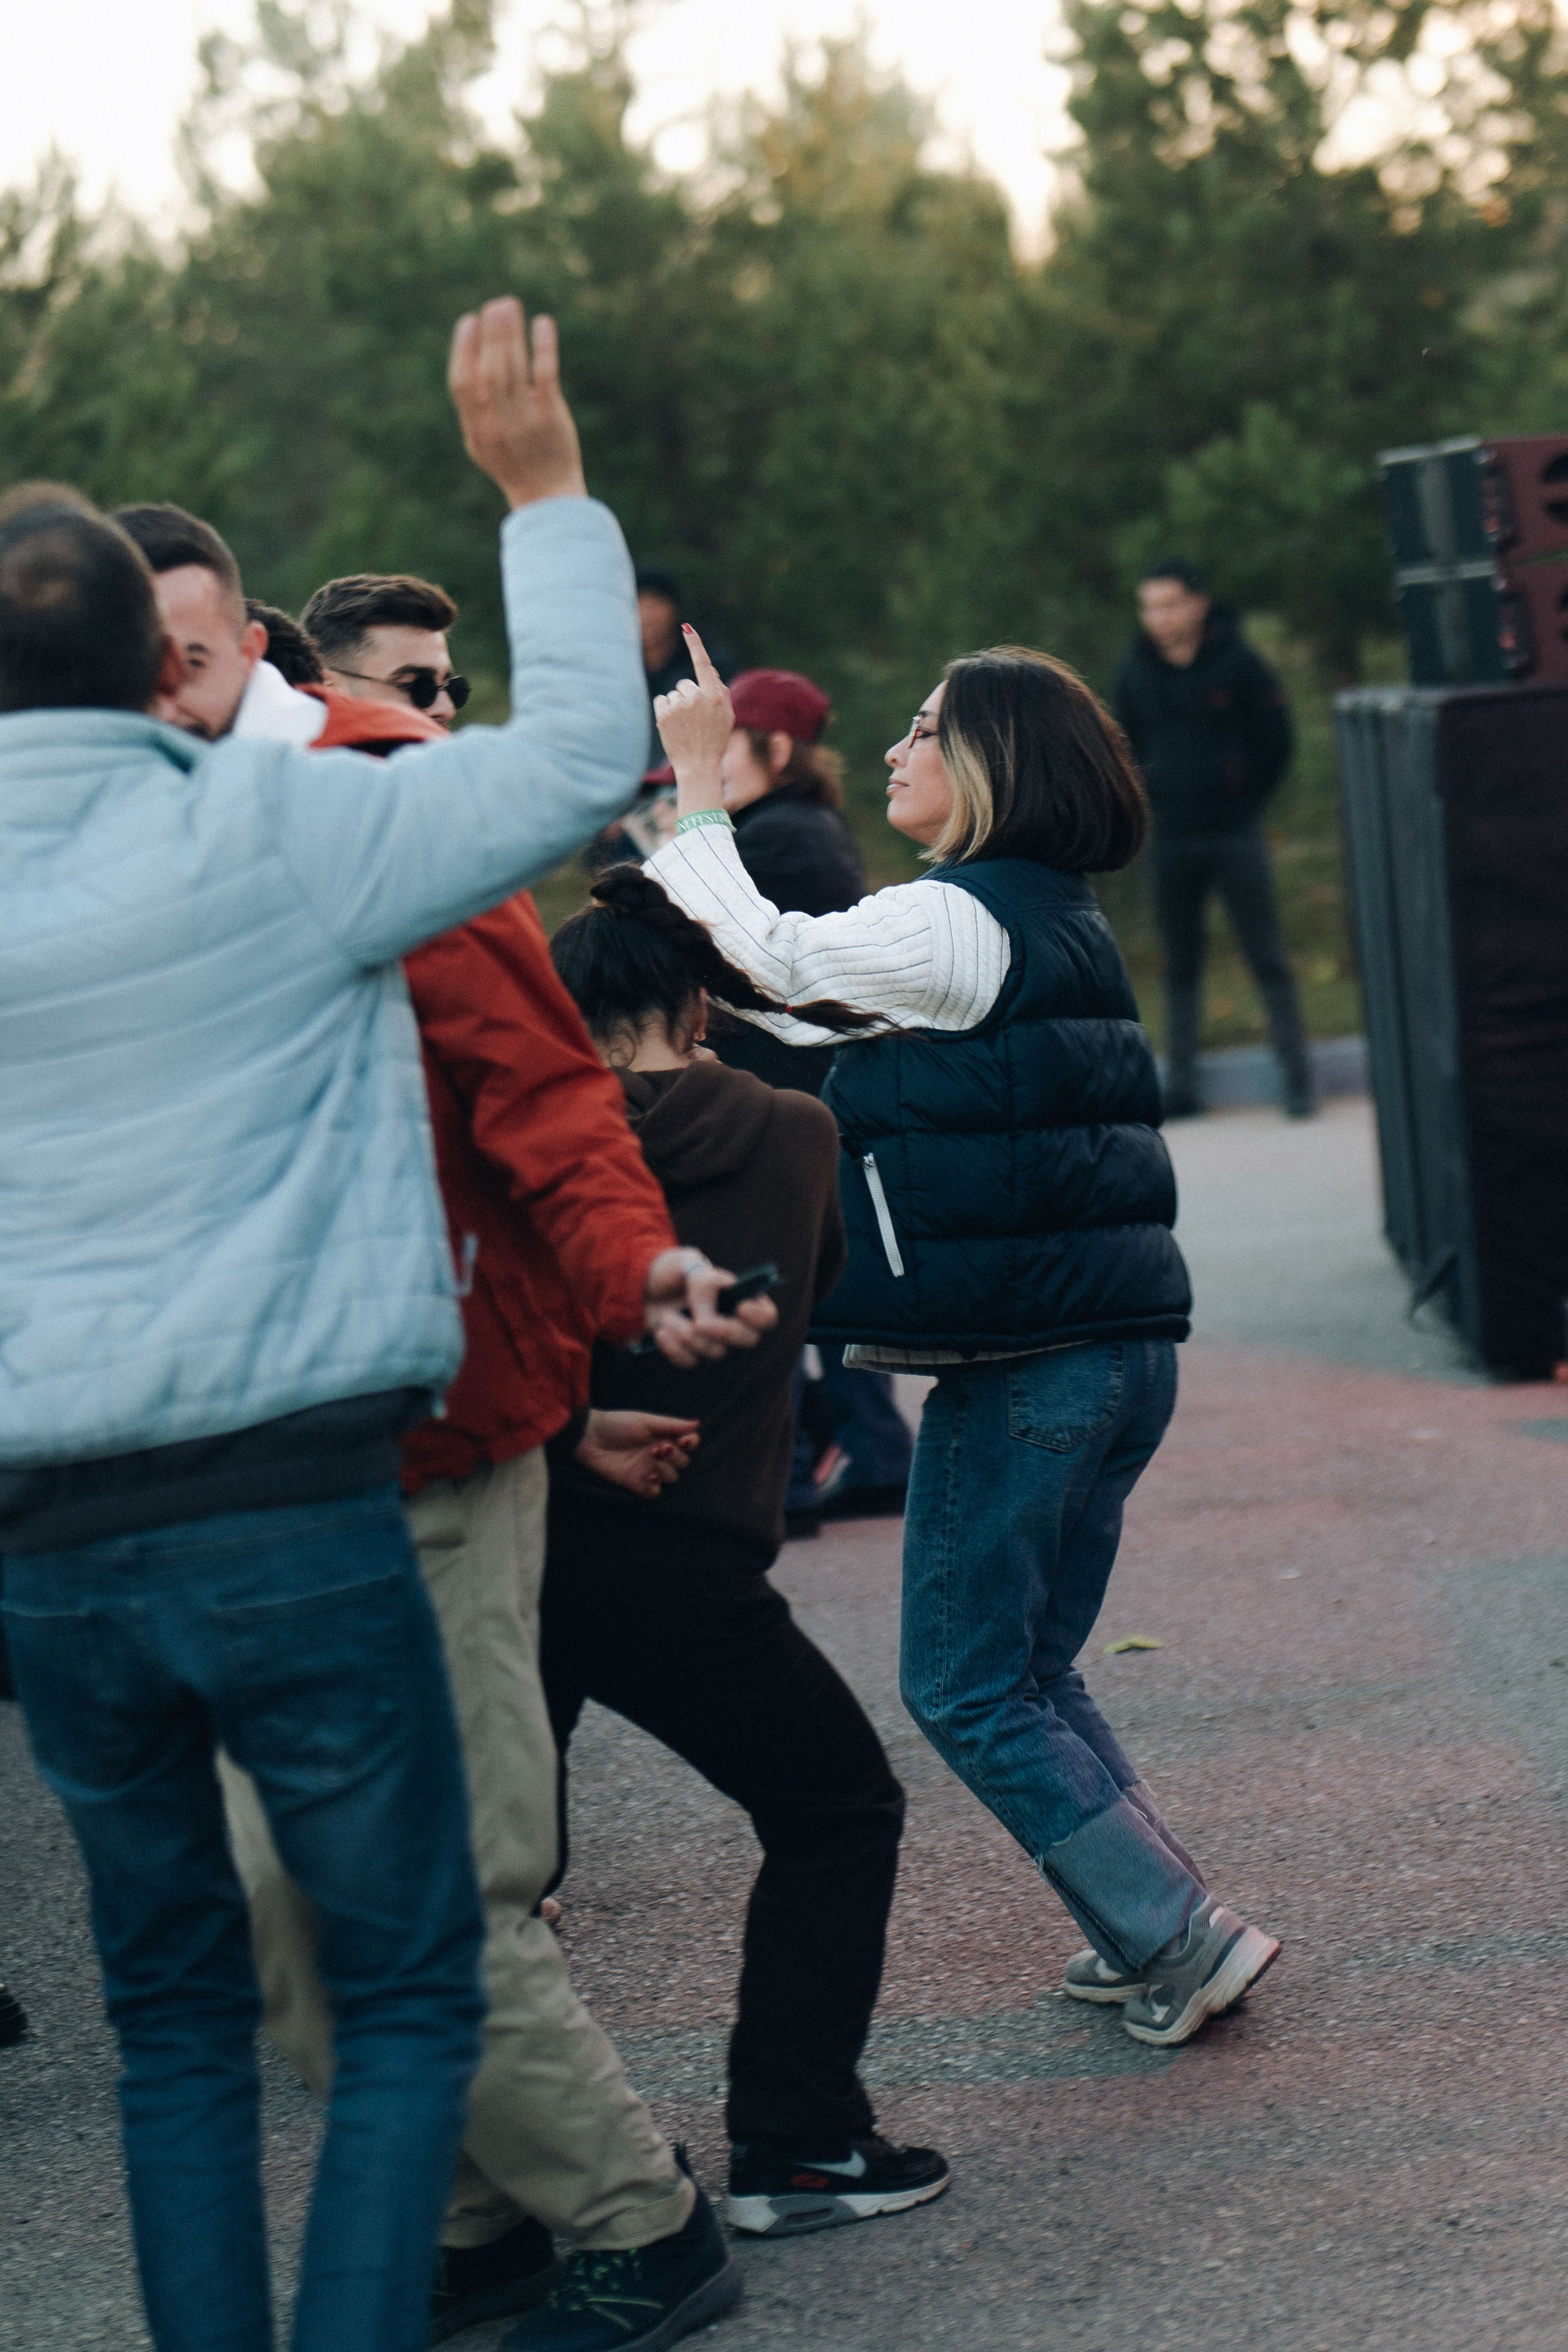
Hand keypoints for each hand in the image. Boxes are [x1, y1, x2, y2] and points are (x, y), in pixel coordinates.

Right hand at [447, 297, 586, 507]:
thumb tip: (468, 363)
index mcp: (476, 429)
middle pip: (489, 370)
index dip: (462, 349)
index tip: (470, 321)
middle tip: (496, 304)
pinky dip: (542, 346)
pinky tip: (542, 323)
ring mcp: (524, 420)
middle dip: (491, 334)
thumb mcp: (483, 443)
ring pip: (513, 369)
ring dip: (511, 334)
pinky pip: (544, 374)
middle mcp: (497, 424)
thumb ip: (473, 409)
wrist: (548, 498)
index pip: (461, 383)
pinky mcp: (550, 417)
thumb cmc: (514, 465)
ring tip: (510, 305)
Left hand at [575, 1409, 698, 1499]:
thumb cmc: (617, 1424)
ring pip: (672, 1478)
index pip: (689, 1444)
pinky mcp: (637, 1484)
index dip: (691, 1444)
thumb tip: (697, 1423)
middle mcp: (660, 1455)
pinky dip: (655, 1486)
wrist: (590, 1438)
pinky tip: (648, 1475)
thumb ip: (671, 1424)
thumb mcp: (645, 1421)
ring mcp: (649, 1470)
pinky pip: (654, 1493)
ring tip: (651, 1457)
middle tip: (659, 1448)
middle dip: (675, 1456)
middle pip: (683, 1463)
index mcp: (664, 1437)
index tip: (684, 1441)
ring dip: (666, 1469)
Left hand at [643, 1245, 777, 1366]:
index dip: (760, 1317)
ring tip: (667, 1315)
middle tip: (699, 1323)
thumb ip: (702, 1284)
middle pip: (748, 1339)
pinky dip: (673, 1348)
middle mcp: (731, 1322)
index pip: (767, 1316)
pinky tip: (661, 1330)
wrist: (640, 1286)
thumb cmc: (672, 1270)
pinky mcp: (690, 1352)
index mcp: (740, 1297)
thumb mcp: (686, 1263)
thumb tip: (705, 1320)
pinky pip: (690, 1362)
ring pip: (716, 1352)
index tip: (741, 1309)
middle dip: (723, 1332)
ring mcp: (712, 1340)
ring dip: (687, 1334)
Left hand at [656, 628, 732, 811]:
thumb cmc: (714, 741)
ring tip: (685, 727)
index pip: (703, 663)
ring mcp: (680, 705)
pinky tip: (673, 727)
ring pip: (673, 694)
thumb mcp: (727, 716)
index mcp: (715, 695)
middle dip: (688, 697)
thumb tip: (709, 668)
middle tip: (694, 720)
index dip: (695, 644)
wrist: (698, 766)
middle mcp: (697, 696)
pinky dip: (665, 712)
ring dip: (676, 707)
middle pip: (686, 684)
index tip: (686, 627)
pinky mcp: (664, 713)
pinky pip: (661, 701)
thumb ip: (720, 691)